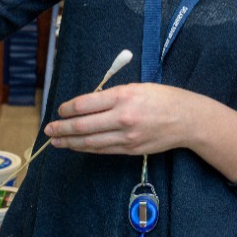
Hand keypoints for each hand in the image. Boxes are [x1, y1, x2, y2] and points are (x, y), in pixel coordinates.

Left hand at [47, 83, 194, 155]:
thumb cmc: (163, 98)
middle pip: (83, 126)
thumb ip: (112, 95)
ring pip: (90, 142)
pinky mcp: (130, 150)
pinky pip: (103, 150)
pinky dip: (87, 149)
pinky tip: (77, 146)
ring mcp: (126, 137)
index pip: (86, 104)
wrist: (187, 119)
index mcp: (123, 96)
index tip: (59, 110)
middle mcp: (122, 117)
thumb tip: (87, 104)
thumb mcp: (137, 87)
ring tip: (55, 141)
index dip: (68, 109)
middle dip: (62, 128)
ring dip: (69, 142)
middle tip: (48, 129)